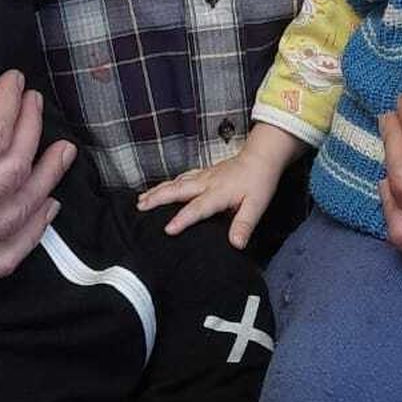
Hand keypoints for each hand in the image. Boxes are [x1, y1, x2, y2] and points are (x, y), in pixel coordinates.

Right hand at [0, 15, 74, 305]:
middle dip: (30, 131)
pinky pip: (5, 258)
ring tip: (62, 150)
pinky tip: (44, 209)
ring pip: (19, 215)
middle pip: (13, 171)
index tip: (14, 81)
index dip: (9, 103)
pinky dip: (31, 232)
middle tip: (34, 102)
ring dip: (45, 179)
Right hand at [138, 133, 294, 248]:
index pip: (197, 208)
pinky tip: (161, 189)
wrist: (261, 157)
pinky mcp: (203, 173)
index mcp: (218, 192)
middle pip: (177, 190)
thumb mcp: (256, 206)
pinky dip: (167, 184)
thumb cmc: (259, 182)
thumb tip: (235, 244)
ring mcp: (203, 176)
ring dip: (157, 191)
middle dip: (157, 198)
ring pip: (175, 182)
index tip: (167, 230)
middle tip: (140, 208)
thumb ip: (244, 224)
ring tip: (141, 200)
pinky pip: (181, 178)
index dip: (182, 219)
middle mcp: (206, 183)